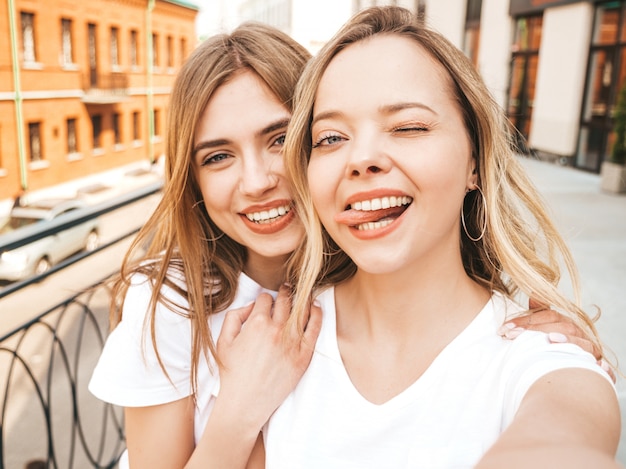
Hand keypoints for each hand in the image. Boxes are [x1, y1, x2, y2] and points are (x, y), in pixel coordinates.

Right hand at [215, 285, 321, 429]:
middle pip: (285, 300)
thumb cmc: (232, 373)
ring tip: (302, 295)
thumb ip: (235, 316)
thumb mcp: (224, 341)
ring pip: (302, 310)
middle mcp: (276, 329)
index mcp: (256, 323)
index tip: (266, 302)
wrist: (245, 402)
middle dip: (285, 292)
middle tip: (287, 289)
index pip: (265, 298)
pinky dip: (317, 315)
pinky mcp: (303, 356)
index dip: (264, 299)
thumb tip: (251, 306)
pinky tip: (315, 309)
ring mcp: (292, 342)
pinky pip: (315, 329)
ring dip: (302, 299)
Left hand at [498, 298, 615, 382]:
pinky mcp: (596, 368)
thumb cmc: (549, 346)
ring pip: (583, 344)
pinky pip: (602, 369)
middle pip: (563, 327)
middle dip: (536, 330)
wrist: (565, 374)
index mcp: (565, 323)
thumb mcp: (543, 327)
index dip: (526, 320)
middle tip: (512, 336)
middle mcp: (580, 334)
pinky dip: (601, 368)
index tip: (505, 328)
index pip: (548, 315)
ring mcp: (590, 350)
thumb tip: (533, 292)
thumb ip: (538, 312)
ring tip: (551, 340)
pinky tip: (596, 367)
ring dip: (568, 341)